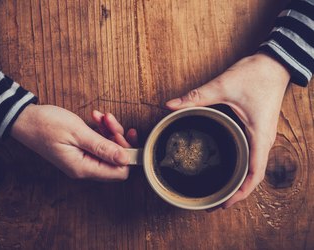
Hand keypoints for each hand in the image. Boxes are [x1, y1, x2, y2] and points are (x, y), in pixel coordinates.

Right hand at [10, 104, 130, 180]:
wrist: (24, 119)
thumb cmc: (46, 124)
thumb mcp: (78, 133)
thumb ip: (103, 147)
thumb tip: (125, 158)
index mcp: (83, 168)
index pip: (119, 172)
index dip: (125, 154)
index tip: (121, 135)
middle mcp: (83, 168)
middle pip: (115, 160)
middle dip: (118, 138)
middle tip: (111, 121)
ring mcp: (81, 160)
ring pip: (108, 150)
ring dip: (109, 131)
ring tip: (102, 116)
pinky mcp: (79, 151)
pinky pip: (97, 143)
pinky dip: (100, 130)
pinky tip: (96, 118)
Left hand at [166, 53, 289, 207]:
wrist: (275, 63)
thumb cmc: (256, 75)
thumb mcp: (224, 86)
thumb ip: (196, 97)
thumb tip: (170, 106)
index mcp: (259, 136)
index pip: (254, 174)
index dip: (240, 193)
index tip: (224, 204)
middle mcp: (264, 141)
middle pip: (253, 177)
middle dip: (236, 193)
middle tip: (214, 203)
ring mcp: (263, 136)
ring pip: (253, 167)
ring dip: (239, 182)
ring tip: (220, 192)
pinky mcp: (258, 131)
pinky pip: (251, 156)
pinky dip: (241, 168)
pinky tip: (228, 168)